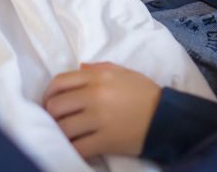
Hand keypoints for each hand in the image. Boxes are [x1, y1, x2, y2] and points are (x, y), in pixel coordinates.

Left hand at [42, 62, 161, 157]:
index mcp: (98, 77)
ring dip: (60, 133)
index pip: (60, 82)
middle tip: (56, 121)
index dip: (49, 94)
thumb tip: (79, 67)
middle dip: (51, 115)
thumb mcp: (124, 73)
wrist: (167, 117)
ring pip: (63, 128)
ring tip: (64, 135)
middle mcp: (95, 96)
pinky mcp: (105, 141)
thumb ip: (99, 68)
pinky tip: (75, 147)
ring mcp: (99, 119)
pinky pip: (78, 147)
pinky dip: (72, 149)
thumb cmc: (145, 93)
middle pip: (56, 106)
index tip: (49, 102)